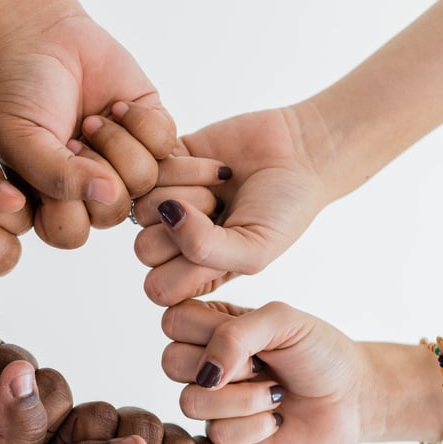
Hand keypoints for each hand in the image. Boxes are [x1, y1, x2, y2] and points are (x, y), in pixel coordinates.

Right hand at [0, 15, 175, 247]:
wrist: (38, 35)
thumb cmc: (17, 92)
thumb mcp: (21, 139)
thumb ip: (57, 177)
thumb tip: (108, 194)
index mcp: (53, 203)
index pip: (72, 233)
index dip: (68, 201)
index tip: (50, 159)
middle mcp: (92, 191)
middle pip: (115, 211)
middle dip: (96, 167)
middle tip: (76, 135)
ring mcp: (126, 164)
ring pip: (145, 181)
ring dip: (118, 143)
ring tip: (94, 119)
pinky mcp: (153, 133)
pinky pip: (166, 146)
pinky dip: (141, 122)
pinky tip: (117, 106)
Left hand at [133, 107, 332, 304]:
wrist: (299, 154)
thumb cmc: (282, 210)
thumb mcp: (254, 249)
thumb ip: (206, 251)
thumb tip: (166, 215)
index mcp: (193, 274)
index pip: (158, 288)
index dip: (183, 269)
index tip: (223, 248)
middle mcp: (174, 242)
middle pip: (144, 250)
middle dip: (188, 229)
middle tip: (224, 213)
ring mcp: (165, 204)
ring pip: (142, 210)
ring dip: (189, 194)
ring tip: (221, 190)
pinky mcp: (163, 166)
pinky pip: (149, 171)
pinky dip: (186, 167)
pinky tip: (217, 168)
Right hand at [161, 299, 373, 443]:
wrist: (352, 397)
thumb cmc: (319, 352)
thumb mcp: (282, 320)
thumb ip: (235, 333)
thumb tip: (205, 374)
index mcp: (210, 326)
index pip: (173, 322)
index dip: (208, 332)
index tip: (250, 338)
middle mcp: (203, 362)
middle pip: (170, 363)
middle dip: (228, 367)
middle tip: (263, 366)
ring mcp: (210, 401)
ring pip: (190, 401)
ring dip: (244, 400)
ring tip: (275, 394)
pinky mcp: (224, 437)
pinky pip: (216, 434)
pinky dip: (255, 426)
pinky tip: (276, 418)